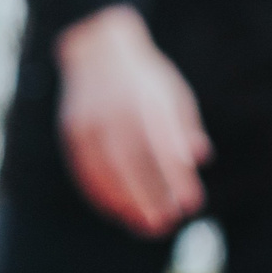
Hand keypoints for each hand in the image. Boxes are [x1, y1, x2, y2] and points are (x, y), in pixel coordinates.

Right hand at [57, 6, 209, 236]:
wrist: (97, 48)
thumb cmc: (145, 77)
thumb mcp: (173, 92)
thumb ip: (183, 126)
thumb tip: (199, 157)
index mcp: (149, 100)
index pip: (165, 146)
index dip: (177, 178)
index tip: (191, 204)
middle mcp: (117, 111)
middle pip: (134, 162)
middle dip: (150, 196)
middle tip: (166, 224)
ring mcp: (90, 121)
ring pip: (106, 169)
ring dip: (125, 201)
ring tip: (143, 225)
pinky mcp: (72, 130)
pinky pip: (84, 168)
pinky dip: (100, 192)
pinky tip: (116, 210)